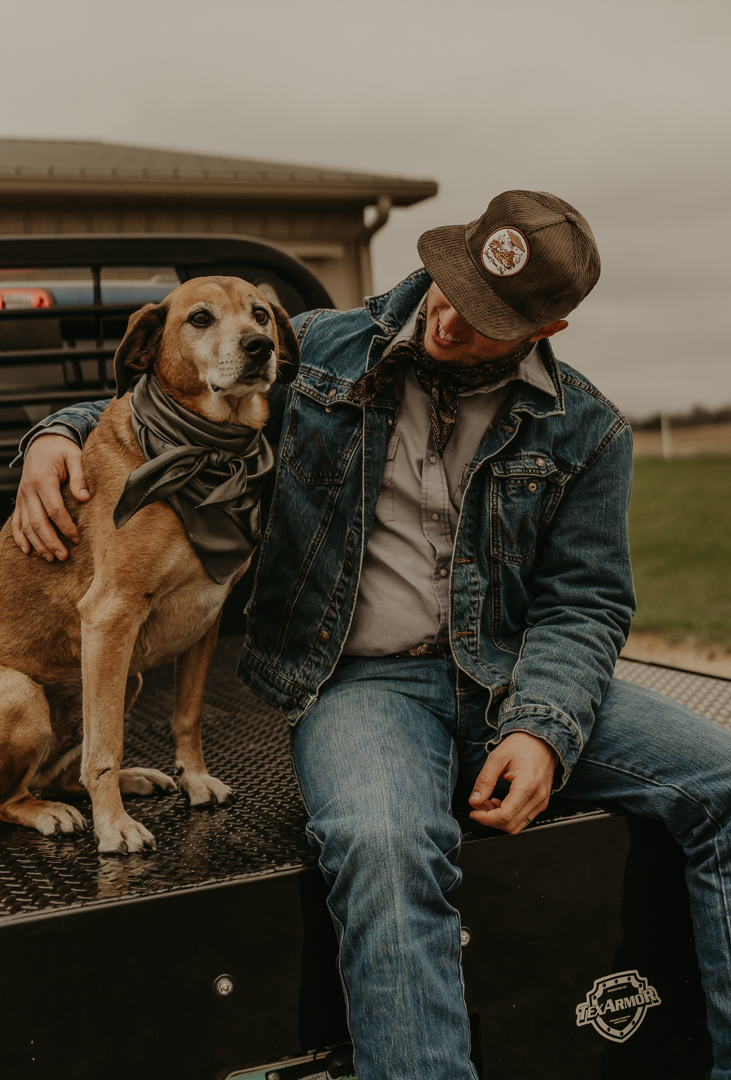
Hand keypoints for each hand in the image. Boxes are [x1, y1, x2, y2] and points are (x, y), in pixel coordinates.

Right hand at [11, 435, 89, 560]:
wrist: (42, 443)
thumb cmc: (61, 450)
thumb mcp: (74, 456)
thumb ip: (80, 476)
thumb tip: (84, 497)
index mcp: (42, 479)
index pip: (54, 509)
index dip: (65, 525)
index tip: (77, 537)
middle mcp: (28, 490)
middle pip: (38, 521)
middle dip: (50, 541)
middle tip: (64, 556)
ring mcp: (22, 497)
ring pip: (26, 525)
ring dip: (38, 544)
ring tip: (51, 558)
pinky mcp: (20, 501)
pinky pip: (16, 522)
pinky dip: (20, 537)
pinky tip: (28, 551)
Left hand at [468, 731, 555, 834]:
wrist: (541, 741)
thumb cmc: (521, 746)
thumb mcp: (497, 758)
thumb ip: (484, 780)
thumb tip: (474, 801)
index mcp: (527, 785)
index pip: (505, 815)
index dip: (486, 818)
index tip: (473, 812)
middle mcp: (538, 797)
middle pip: (510, 824)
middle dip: (490, 819)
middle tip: (478, 805)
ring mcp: (542, 801)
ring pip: (517, 825)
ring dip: (498, 819)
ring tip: (488, 802)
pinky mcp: (542, 802)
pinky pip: (523, 819)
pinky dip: (509, 816)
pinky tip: (500, 802)